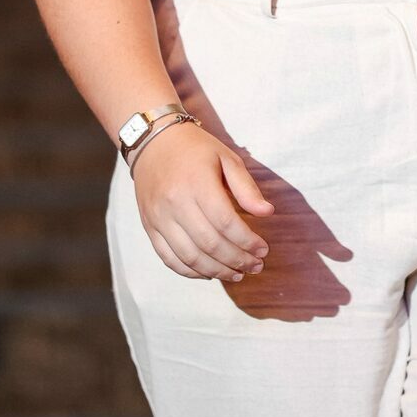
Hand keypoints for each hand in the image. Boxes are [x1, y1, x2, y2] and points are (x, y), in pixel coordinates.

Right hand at [131, 121, 274, 281]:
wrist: (153, 142)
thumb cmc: (196, 149)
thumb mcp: (227, 158)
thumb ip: (246, 188)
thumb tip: (267, 213)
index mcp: (197, 183)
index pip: (226, 223)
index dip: (247, 241)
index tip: (263, 249)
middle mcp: (174, 203)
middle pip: (209, 244)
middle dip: (237, 260)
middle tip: (256, 265)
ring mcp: (158, 217)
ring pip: (190, 257)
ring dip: (217, 271)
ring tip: (238, 274)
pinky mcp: (149, 226)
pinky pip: (169, 258)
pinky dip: (191, 272)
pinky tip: (210, 273)